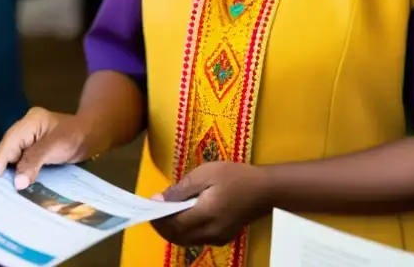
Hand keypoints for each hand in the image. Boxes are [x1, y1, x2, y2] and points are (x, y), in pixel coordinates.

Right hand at [0, 107, 93, 189]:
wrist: (91, 137)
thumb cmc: (75, 137)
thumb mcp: (55, 147)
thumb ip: (34, 162)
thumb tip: (17, 182)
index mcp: (30, 122)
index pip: (10, 141)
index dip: (0, 160)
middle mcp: (26, 129)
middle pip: (9, 150)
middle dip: (2, 168)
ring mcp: (29, 139)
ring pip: (14, 157)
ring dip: (10, 173)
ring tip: (3, 191)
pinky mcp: (33, 150)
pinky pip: (21, 161)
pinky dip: (18, 173)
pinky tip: (16, 185)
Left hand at [151, 162, 269, 246]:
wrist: (265, 189)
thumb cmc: (235, 177)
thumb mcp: (206, 173)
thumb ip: (182, 189)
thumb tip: (160, 199)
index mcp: (207, 215)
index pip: (174, 225)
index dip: (158, 217)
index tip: (149, 203)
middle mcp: (211, 233)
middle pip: (177, 237)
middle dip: (161, 226)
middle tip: (153, 208)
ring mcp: (217, 238)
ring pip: (185, 240)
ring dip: (171, 229)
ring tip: (165, 210)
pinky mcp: (222, 237)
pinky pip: (196, 238)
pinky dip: (184, 230)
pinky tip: (182, 215)